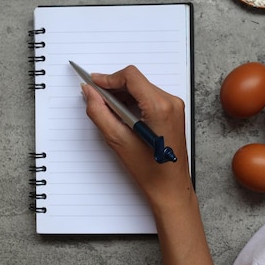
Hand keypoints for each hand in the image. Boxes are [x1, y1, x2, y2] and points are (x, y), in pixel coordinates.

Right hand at [81, 65, 192, 212]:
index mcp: (160, 107)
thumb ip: (100, 112)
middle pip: (136, 81)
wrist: (170, 187)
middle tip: (96, 98)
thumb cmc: (150, 170)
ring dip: (122, 94)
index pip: (131, 77)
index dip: (108, 78)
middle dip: (114, 87)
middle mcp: (171, 102)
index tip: (94, 83)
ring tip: (108, 110)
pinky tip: (122, 114)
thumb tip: (90, 93)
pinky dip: (133, 101)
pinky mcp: (173, 112)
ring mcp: (174, 106)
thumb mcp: (118, 140)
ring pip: (141, 87)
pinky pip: (149, 96)